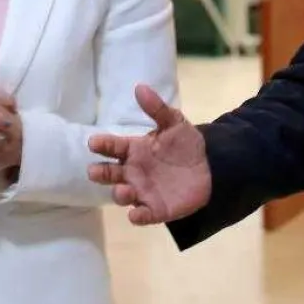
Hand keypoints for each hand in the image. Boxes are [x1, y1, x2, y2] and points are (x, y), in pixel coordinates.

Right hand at [87, 85, 210, 225]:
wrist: (210, 167)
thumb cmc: (185, 144)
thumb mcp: (174, 123)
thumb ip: (157, 108)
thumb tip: (140, 87)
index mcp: (134, 150)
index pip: (112, 146)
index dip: (102, 145)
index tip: (93, 143)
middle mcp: (133, 172)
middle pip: (110, 173)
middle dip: (100, 173)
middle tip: (94, 171)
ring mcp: (142, 191)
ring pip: (123, 195)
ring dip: (119, 194)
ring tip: (124, 189)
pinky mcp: (156, 209)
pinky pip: (143, 215)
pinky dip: (138, 216)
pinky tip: (136, 214)